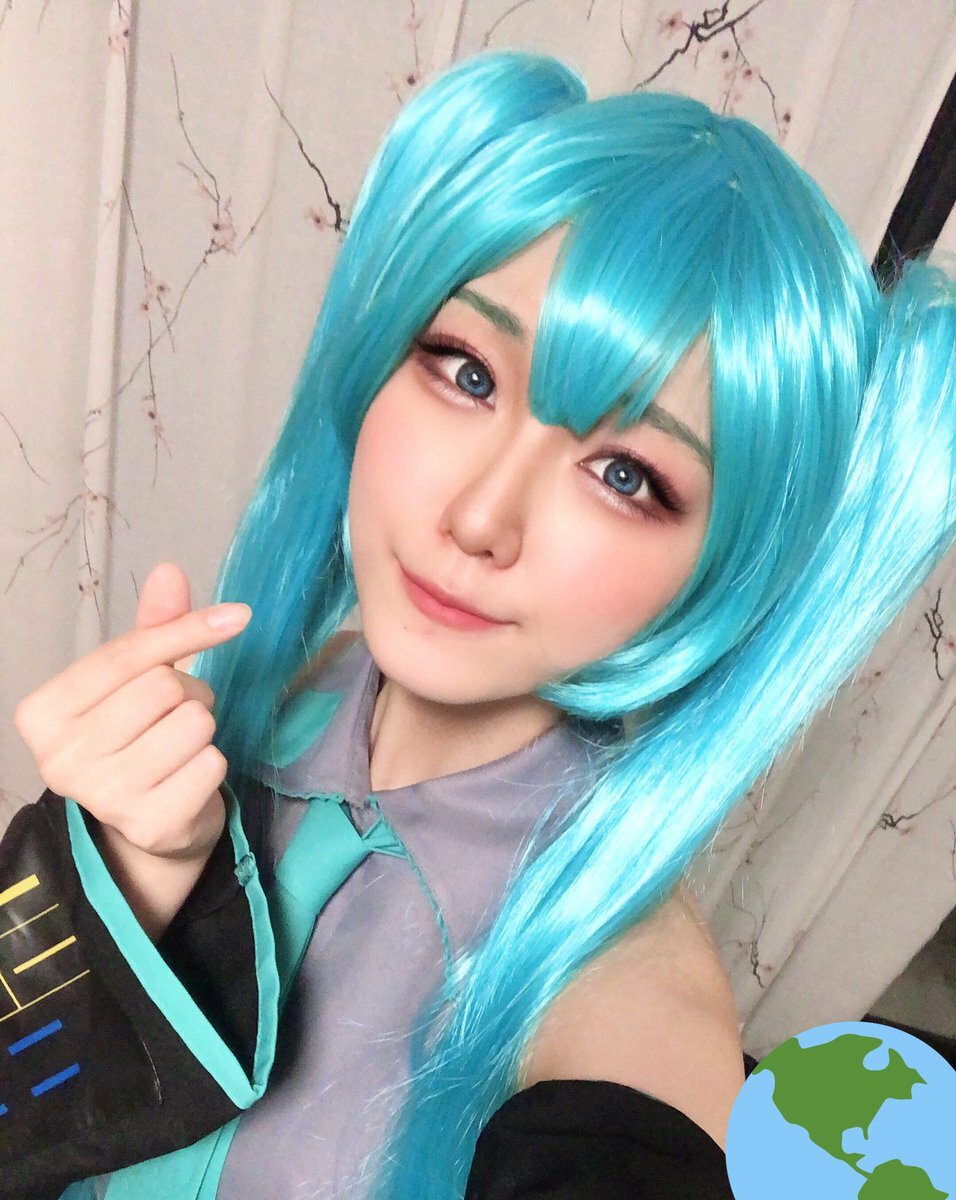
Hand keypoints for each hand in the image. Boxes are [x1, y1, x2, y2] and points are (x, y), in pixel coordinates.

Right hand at [13, 562, 251, 863]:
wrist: (146, 822)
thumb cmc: (137, 736)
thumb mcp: (137, 678)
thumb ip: (153, 627)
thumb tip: (170, 570)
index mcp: (43, 713)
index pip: (126, 655)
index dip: (186, 630)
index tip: (235, 617)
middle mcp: (61, 758)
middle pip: (162, 688)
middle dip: (188, 692)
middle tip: (176, 714)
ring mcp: (103, 797)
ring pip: (193, 723)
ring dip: (202, 728)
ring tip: (180, 745)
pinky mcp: (150, 824)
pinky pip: (211, 764)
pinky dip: (212, 764)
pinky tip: (187, 778)